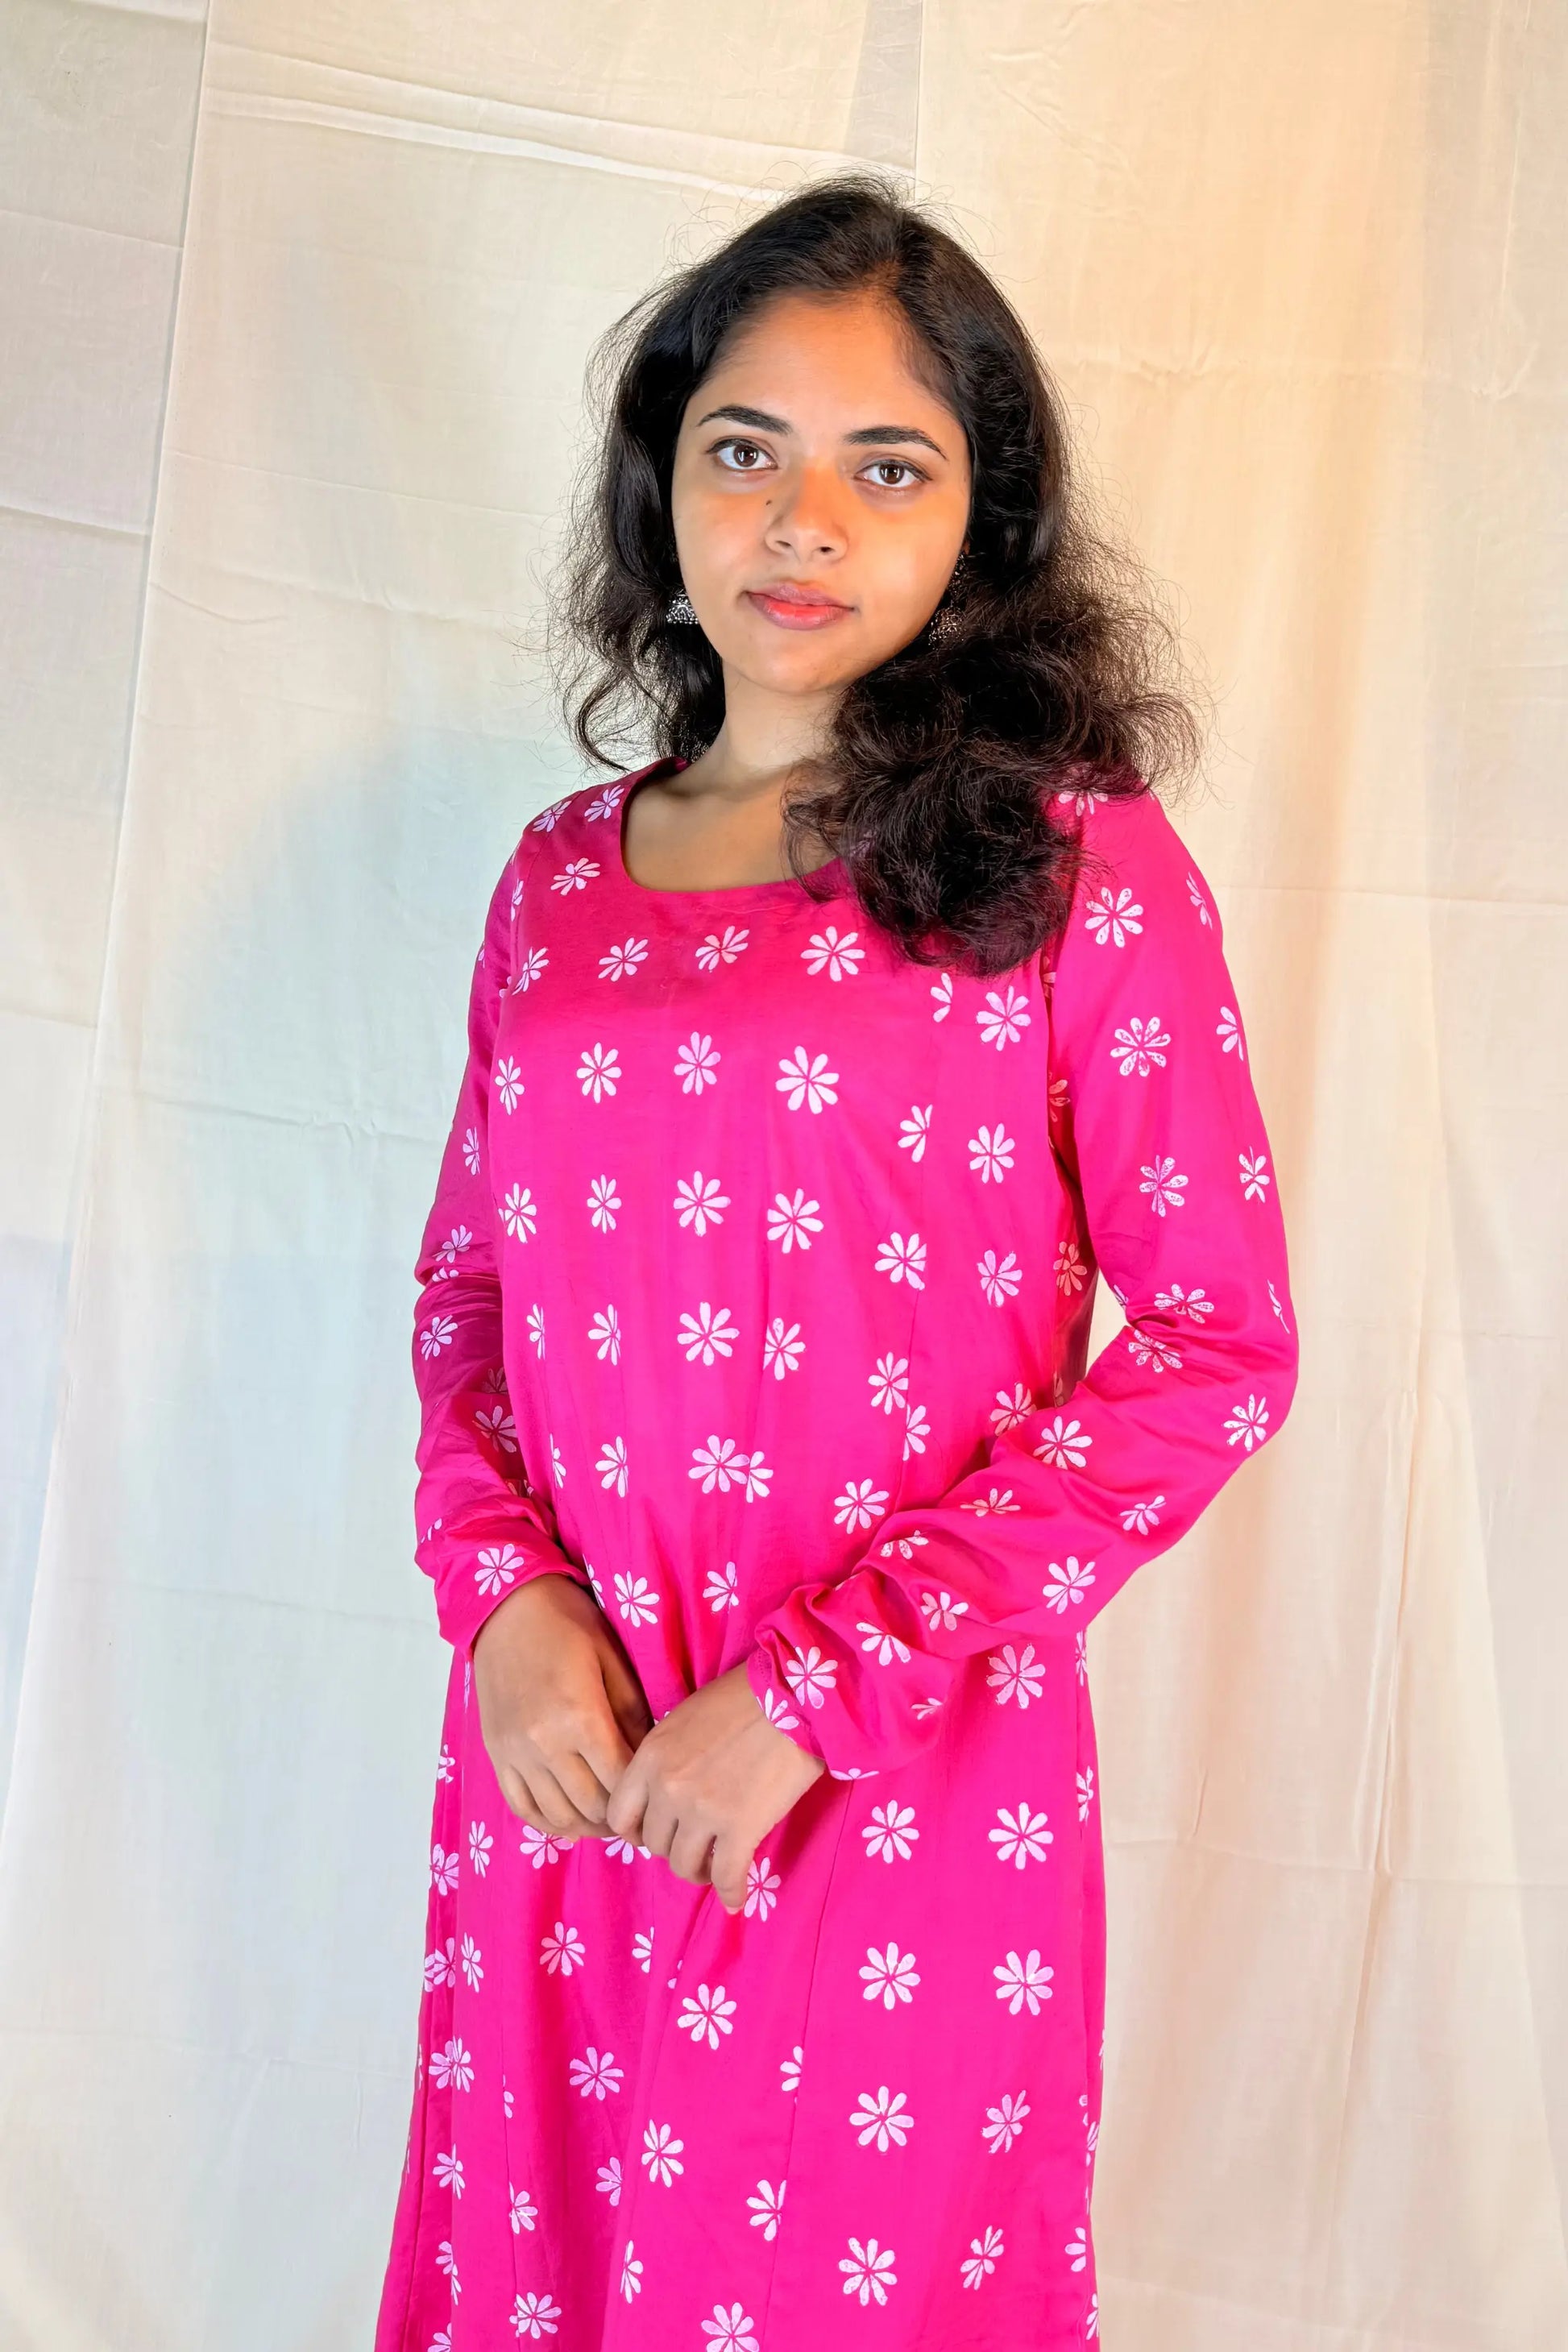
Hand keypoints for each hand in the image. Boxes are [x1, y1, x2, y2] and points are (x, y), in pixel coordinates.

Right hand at [472, 1572, 654, 1839]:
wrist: (507, 1607)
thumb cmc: (569, 1624)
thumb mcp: (613, 1661)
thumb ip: (633, 1715)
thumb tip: (649, 1760)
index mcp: (581, 1717)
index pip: (620, 1780)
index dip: (643, 1797)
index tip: (658, 1797)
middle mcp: (544, 1743)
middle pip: (591, 1806)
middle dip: (620, 1818)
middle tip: (639, 1815)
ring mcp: (515, 1752)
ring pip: (557, 1815)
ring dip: (588, 1826)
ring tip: (609, 1819)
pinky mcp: (496, 1754)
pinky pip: (521, 1806)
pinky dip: (549, 1822)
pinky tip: (570, 1819)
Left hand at [605, 1663, 825, 1913]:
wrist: (792, 1696)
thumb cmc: (742, 1698)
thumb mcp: (684, 1719)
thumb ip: (666, 1758)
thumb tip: (666, 1793)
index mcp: (650, 1758)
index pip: (620, 1816)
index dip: (637, 1831)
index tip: (656, 1832)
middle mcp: (667, 1788)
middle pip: (654, 1844)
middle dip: (673, 1848)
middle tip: (695, 1845)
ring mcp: (702, 1812)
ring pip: (684, 1865)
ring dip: (699, 1871)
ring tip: (715, 1867)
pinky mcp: (740, 1829)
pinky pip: (726, 1877)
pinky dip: (730, 1893)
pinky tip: (735, 1897)